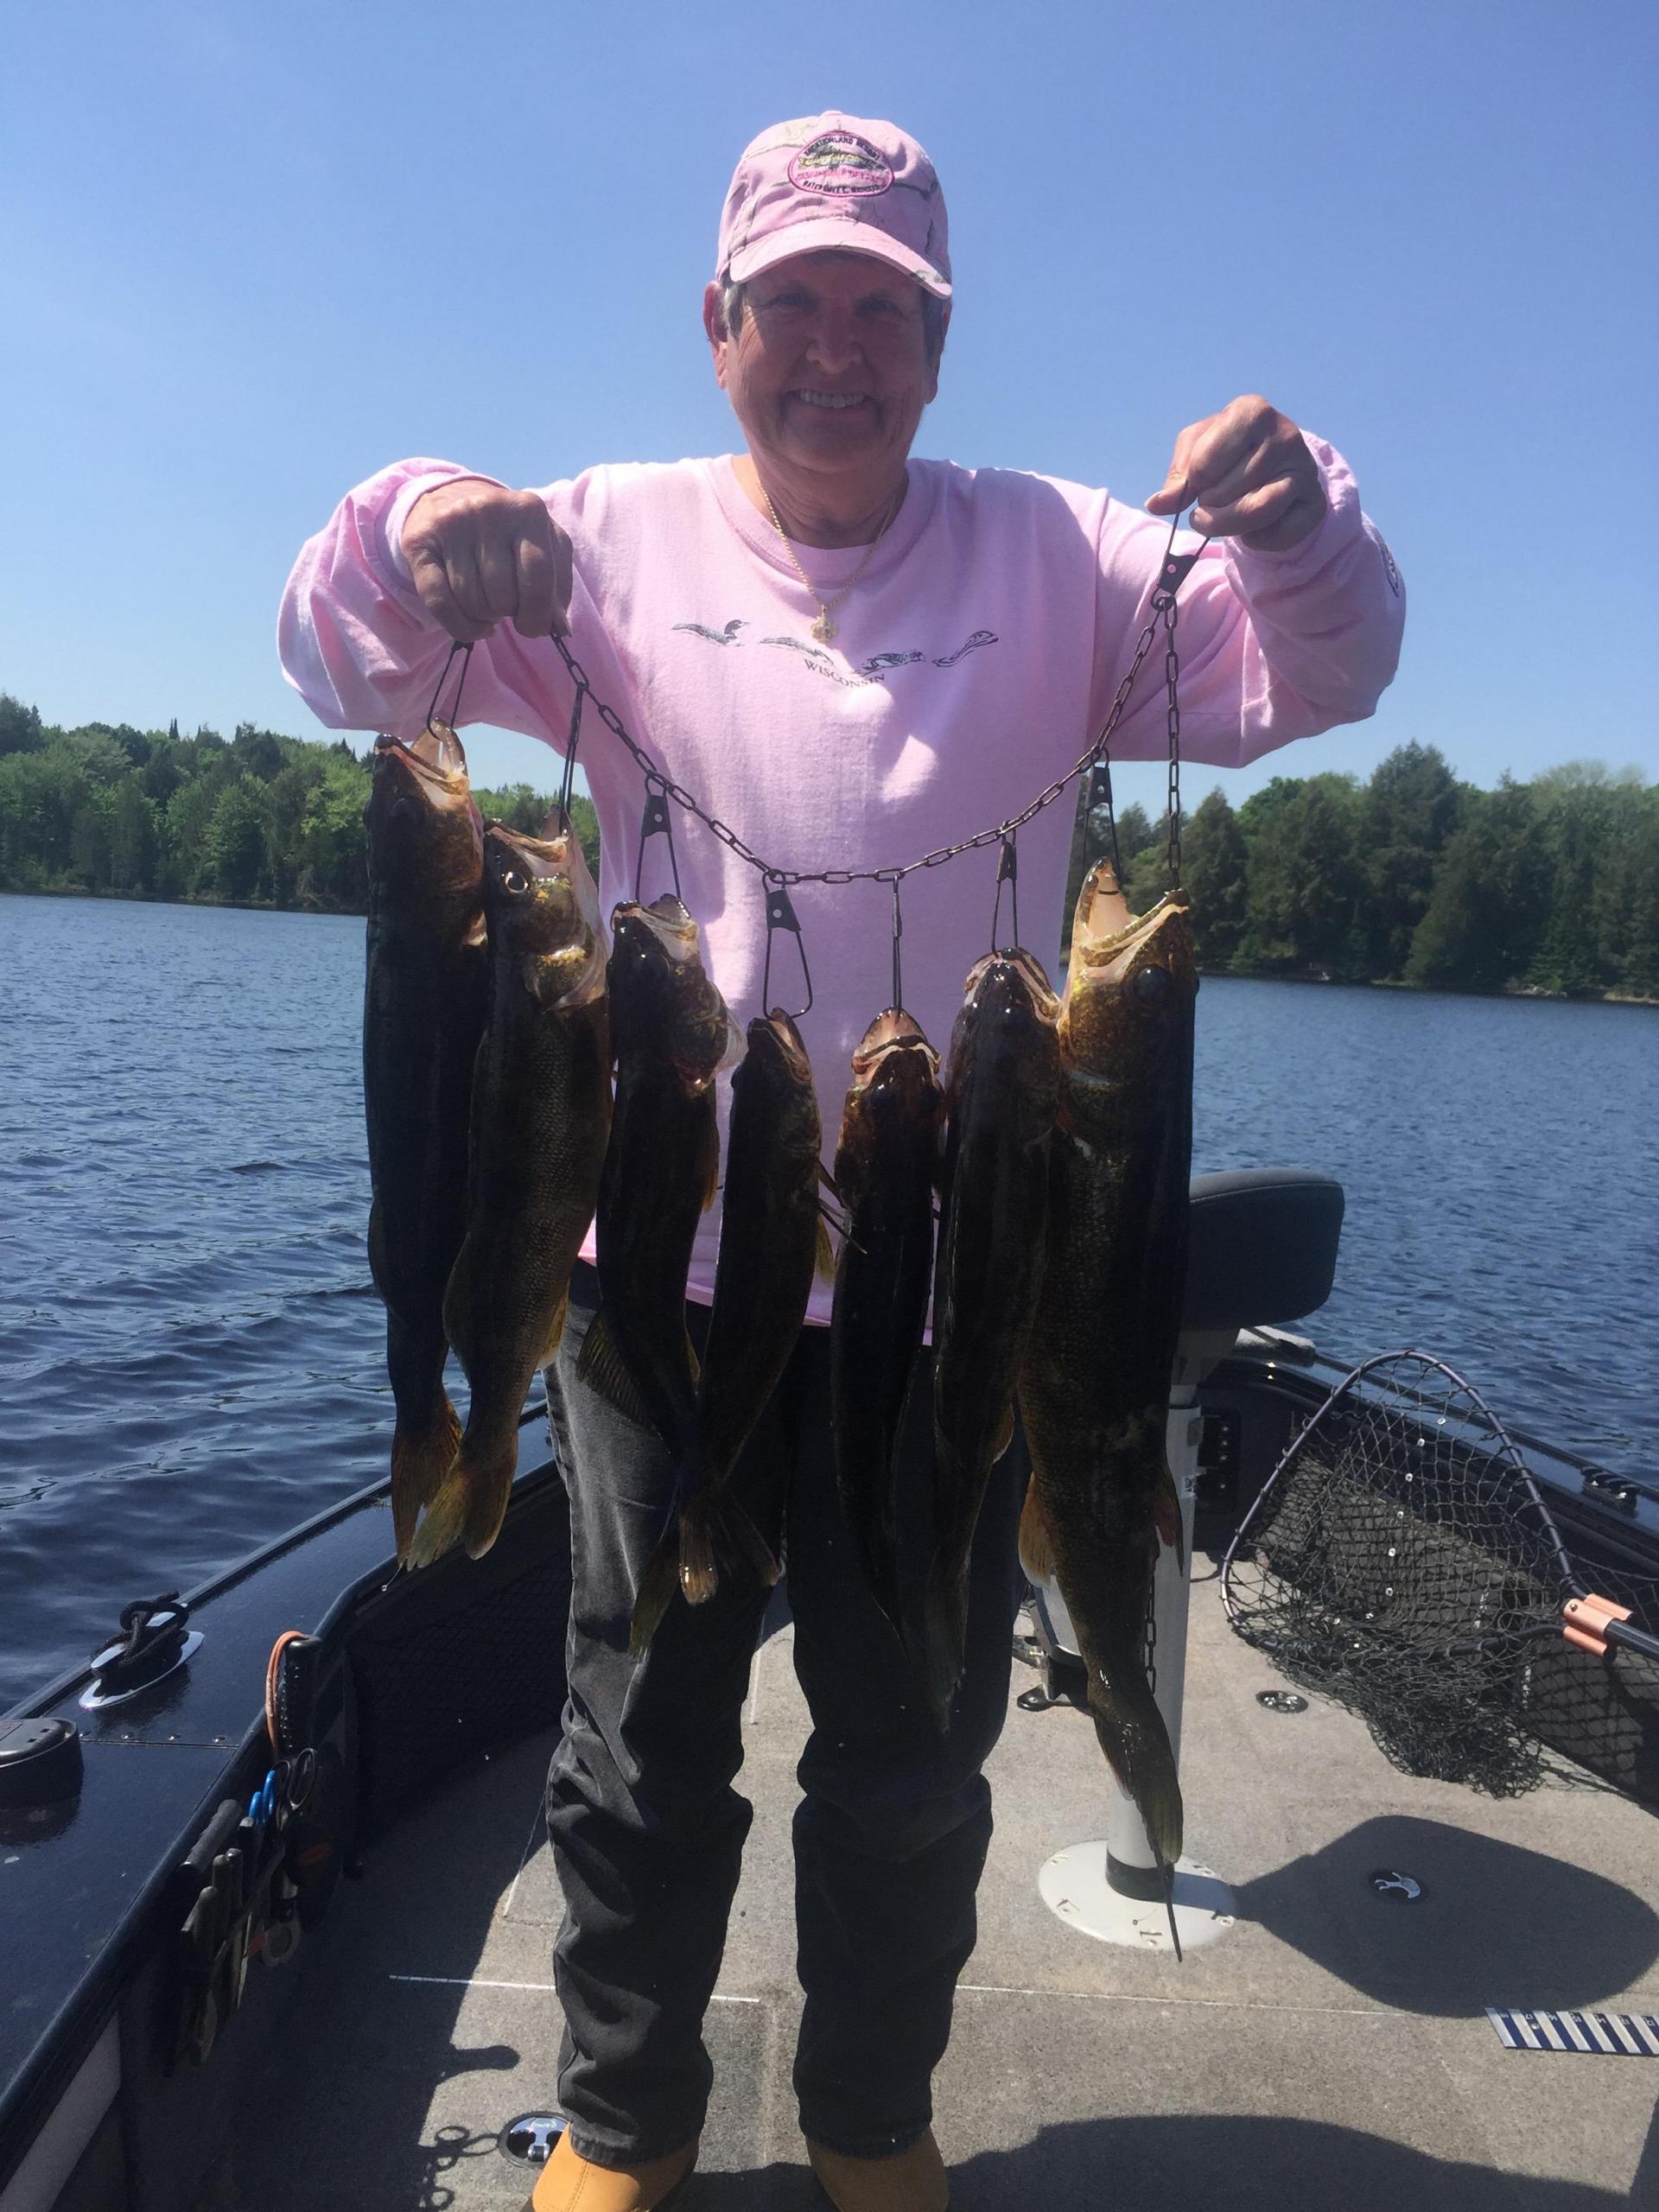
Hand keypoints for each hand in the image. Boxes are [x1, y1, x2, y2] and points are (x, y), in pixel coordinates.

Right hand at [401, 478, 572, 642]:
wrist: (452, 498)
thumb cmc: (509, 534)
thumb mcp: (543, 547)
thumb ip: (558, 585)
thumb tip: (560, 629)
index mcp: (529, 510)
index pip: (538, 577)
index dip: (539, 614)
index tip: (535, 627)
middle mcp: (488, 511)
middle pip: (503, 595)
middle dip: (509, 612)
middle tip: (507, 604)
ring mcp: (451, 525)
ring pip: (472, 602)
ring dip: (485, 616)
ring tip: (489, 601)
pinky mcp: (419, 543)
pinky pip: (439, 603)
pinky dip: (461, 627)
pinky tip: (476, 626)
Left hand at [1146, 396, 1325, 551]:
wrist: (1274, 465)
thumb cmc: (1226, 452)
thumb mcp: (1196, 451)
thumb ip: (1177, 477)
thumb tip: (1158, 504)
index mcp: (1252, 411)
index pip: (1204, 463)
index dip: (1194, 481)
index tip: (1199, 479)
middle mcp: (1285, 435)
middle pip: (1224, 493)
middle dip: (1208, 506)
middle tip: (1213, 499)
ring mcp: (1305, 469)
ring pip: (1254, 513)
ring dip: (1226, 526)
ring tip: (1218, 519)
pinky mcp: (1315, 503)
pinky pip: (1278, 535)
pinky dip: (1257, 541)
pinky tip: (1254, 527)